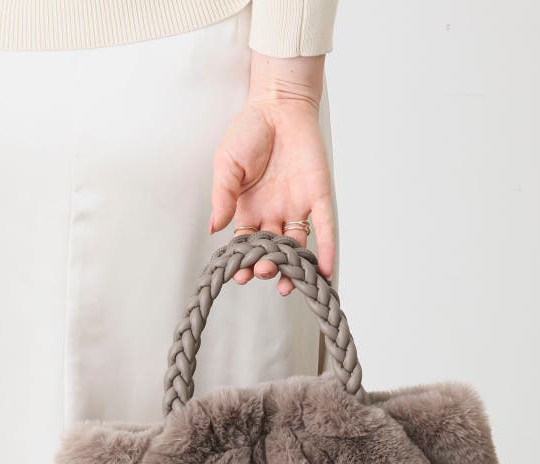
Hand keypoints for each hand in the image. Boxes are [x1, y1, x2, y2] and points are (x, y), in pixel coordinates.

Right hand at [209, 53, 333, 296]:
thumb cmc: (248, 131)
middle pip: (272, 250)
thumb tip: (214, 228)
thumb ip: (222, 196)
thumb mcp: (227, 164)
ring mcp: (296, 207)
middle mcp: (273, 214)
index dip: (244, 261)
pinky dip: (326, 251)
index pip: (247, 244)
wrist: (278, 105)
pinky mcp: (318, 197)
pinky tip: (325, 272)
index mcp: (249, 209)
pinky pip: (324, 229)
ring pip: (297, 246)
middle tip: (263, 272)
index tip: (240, 275)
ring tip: (289, 282)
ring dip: (294, 267)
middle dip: (268, 266)